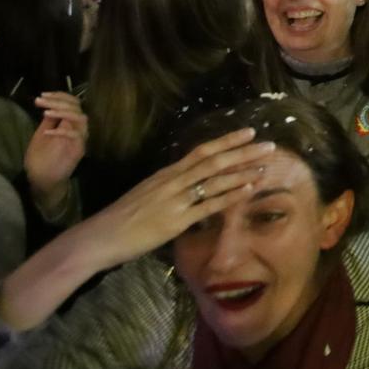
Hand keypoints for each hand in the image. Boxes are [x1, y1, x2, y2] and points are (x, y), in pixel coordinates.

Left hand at [24, 92, 89, 203]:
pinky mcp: (79, 149)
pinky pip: (76, 135)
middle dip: (58, 101)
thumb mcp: (42, 134)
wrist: (43, 180)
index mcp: (69, 123)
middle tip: (41, 101)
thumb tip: (50, 103)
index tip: (43, 95)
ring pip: (80, 118)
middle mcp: (78, 128)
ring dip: (63, 112)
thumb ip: (49, 121)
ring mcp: (80, 139)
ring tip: (46, 112)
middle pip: (77, 106)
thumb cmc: (41, 158)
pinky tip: (48, 132)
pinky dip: (62, 131)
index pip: (72, 102)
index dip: (59, 96)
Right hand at [64, 128, 274, 272]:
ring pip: (214, 180)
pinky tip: (248, 190)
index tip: (249, 132)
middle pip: (213, 161)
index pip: (201, 151)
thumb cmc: (122, 218)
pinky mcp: (175, 221)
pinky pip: (209, 205)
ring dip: (242, 172)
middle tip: (269, 145)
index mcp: (166, 174)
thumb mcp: (147, 193)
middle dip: (243, 152)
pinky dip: (230, 196)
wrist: (100, 236)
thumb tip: (190, 183)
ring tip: (265, 166)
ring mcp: (175, 200)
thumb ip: (170, 186)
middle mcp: (172, 181)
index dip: (227, 141)